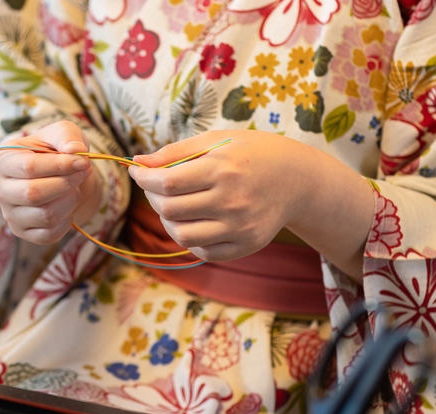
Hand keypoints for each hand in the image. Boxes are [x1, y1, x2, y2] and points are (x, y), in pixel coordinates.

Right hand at [0, 121, 100, 244]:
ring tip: (74, 188)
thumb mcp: (61, 133)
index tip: (83, 161)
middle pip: (33, 194)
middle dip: (66, 184)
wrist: (56, 175)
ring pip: (45, 216)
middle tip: (84, 172)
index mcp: (1, 161)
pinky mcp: (22, 232)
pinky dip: (67, 221)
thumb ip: (67, 136)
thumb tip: (76, 150)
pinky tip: (66, 206)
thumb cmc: (54, 151)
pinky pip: (49, 235)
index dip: (60, 166)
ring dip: (70, 201)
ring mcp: (9, 214)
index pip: (28, 168)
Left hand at [128, 130, 373, 279]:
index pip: (167, 182)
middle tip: (155, 187)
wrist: (298, 178)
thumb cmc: (252, 153)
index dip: (144, 179)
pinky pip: (203, 251)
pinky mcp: (246, 245)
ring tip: (173, 206)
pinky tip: (194, 221)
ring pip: (182, 236)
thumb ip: (175, 151)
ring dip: (167, 221)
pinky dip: (190, 239)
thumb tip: (137, 162)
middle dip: (152, 198)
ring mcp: (240, 227)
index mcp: (223, 169)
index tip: (138, 173)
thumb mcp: (217, 140)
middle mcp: (232, 201)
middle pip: (169, 210)